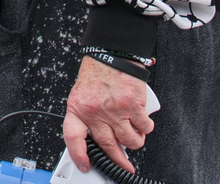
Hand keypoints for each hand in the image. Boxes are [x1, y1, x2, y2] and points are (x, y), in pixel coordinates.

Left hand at [63, 57, 153, 173]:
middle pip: (107, 145)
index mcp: (78, 108)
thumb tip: (100, 137)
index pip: (73, 137)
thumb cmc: (98, 73)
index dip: (78, 154)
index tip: (85, 165)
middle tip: (125, 165)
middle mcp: (95, 111)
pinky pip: (144, 127)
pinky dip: (146, 128)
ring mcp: (115, 110)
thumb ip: (88, 116)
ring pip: (130, 140)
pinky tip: (143, 122)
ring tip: (135, 135)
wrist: (112, 54)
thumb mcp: (83, 95)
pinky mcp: (133, 106)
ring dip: (135, 141)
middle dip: (118, 160)